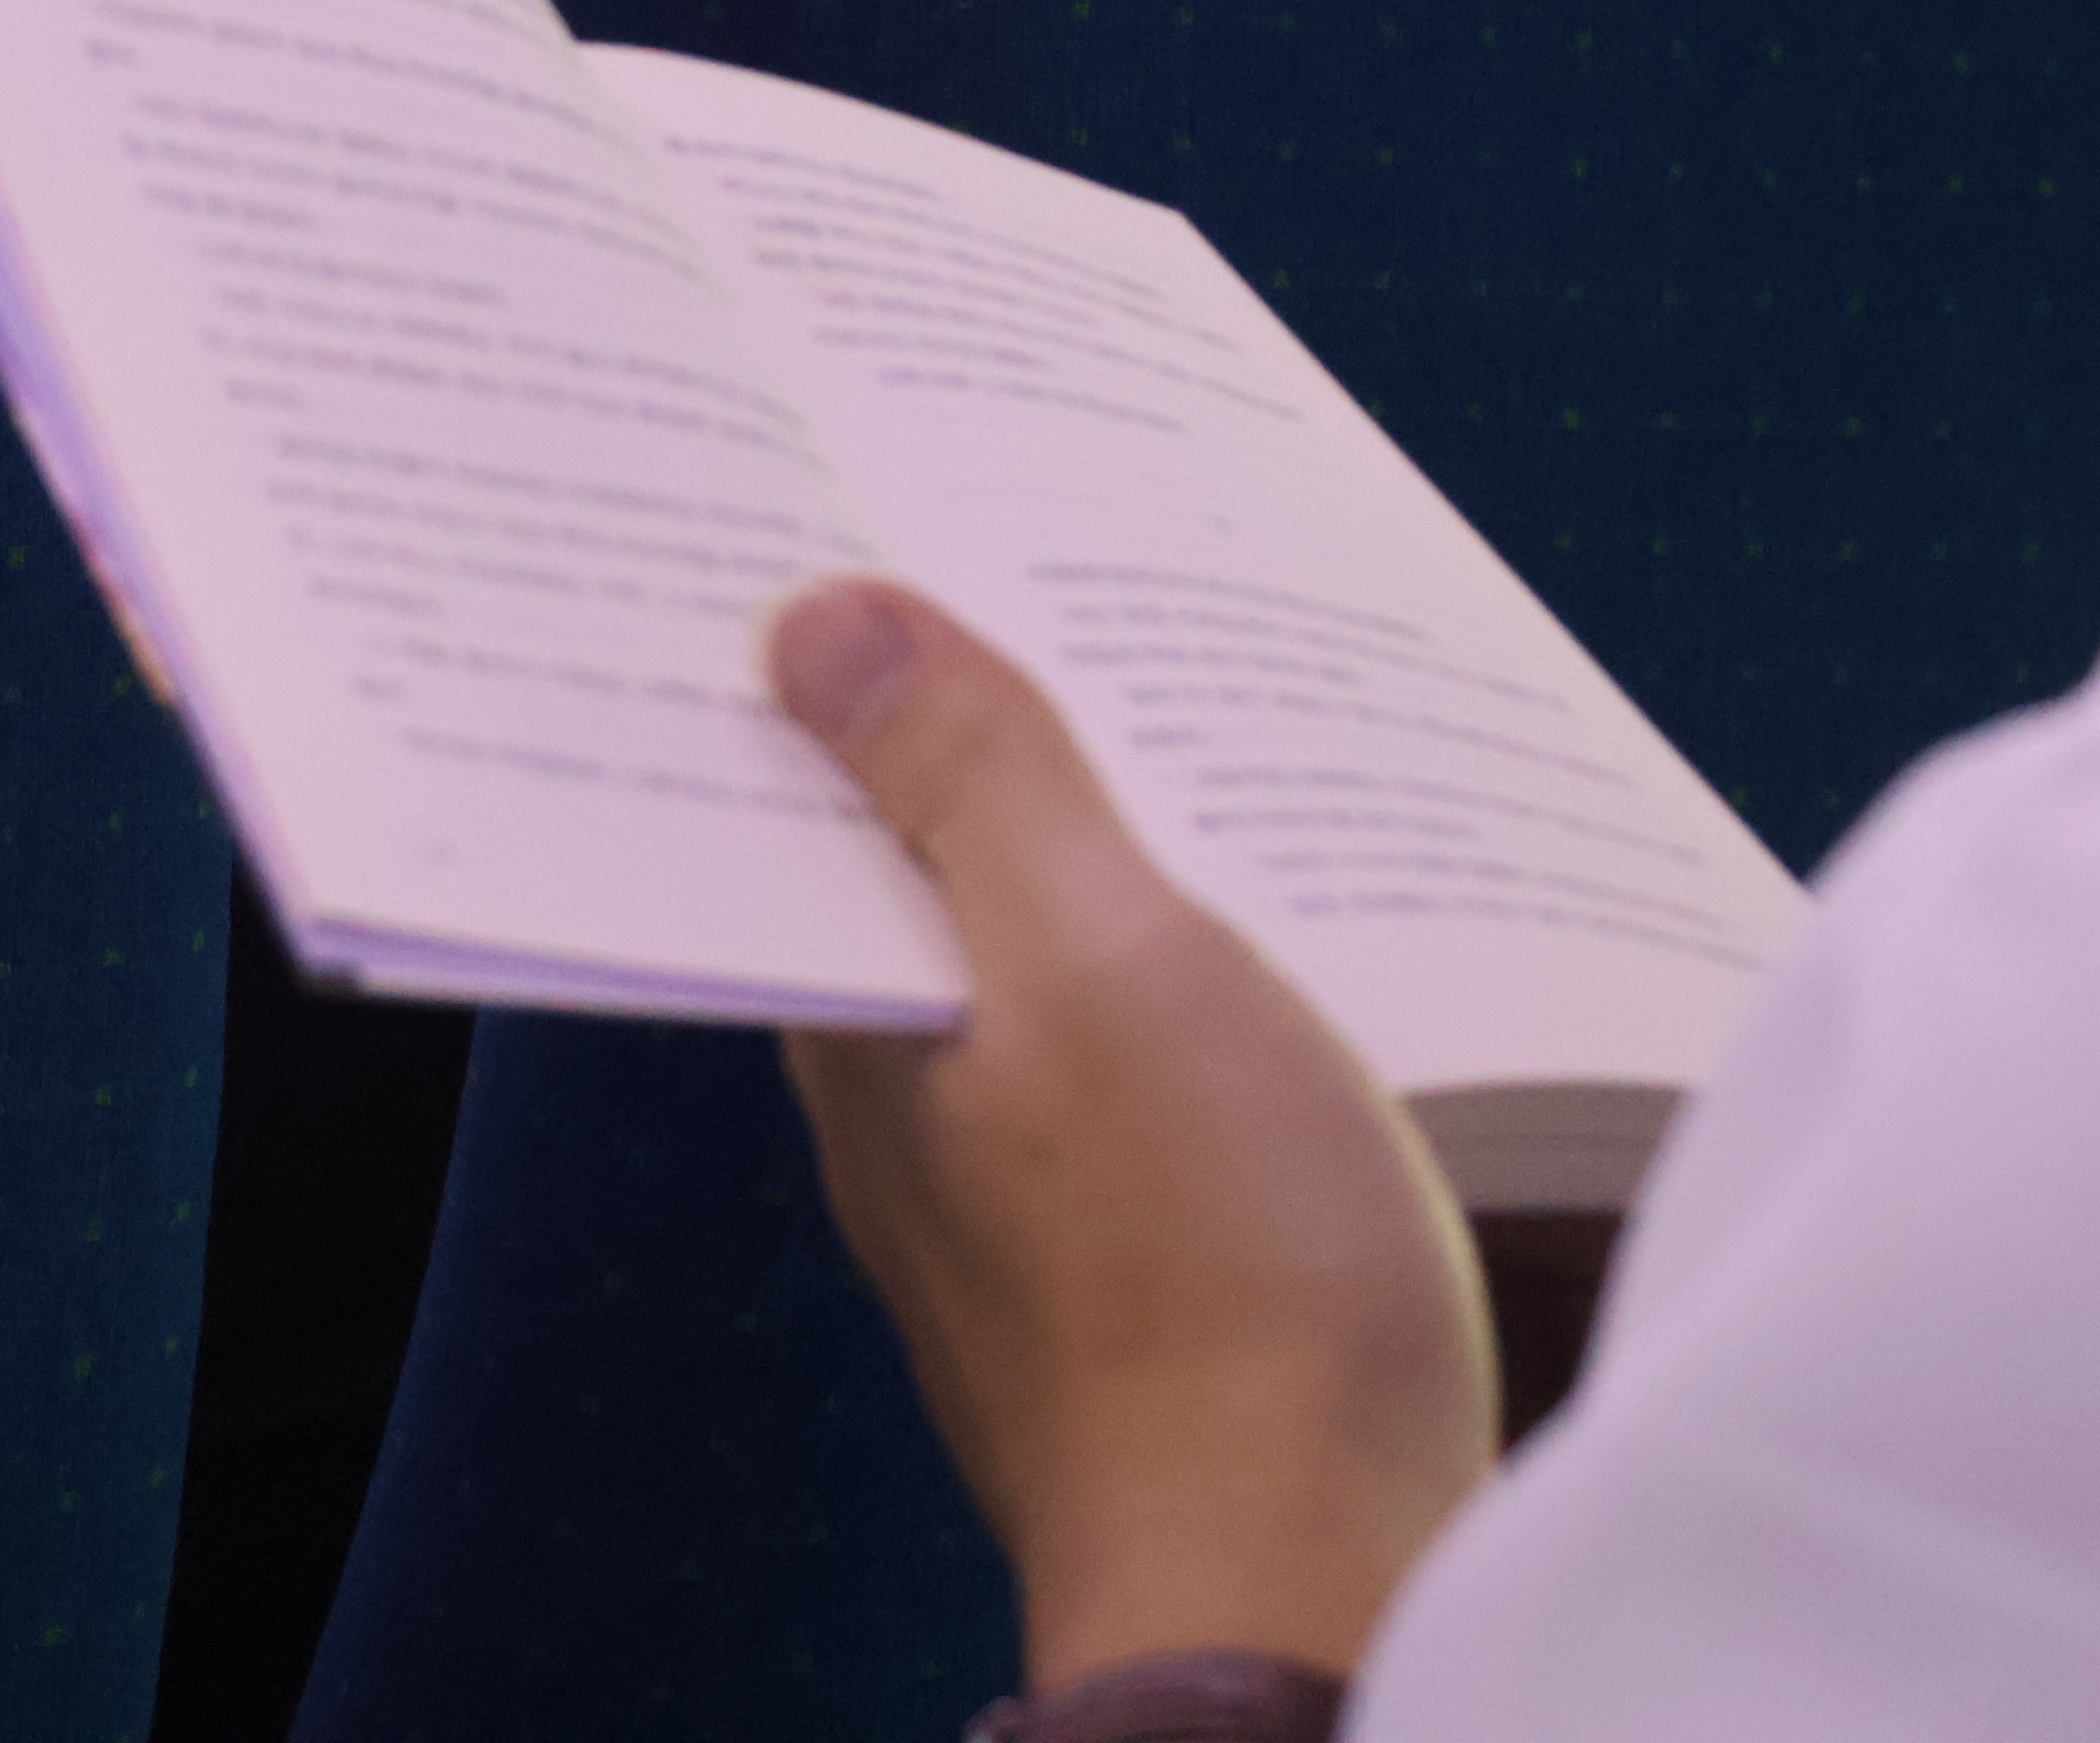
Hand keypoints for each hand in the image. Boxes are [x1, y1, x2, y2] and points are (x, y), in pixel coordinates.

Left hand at [766, 578, 1498, 1690]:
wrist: (1316, 1587)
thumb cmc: (1217, 1287)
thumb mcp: (1100, 971)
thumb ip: (970, 790)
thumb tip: (814, 622)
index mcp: (859, 1020)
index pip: (783, 795)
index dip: (807, 660)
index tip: (832, 512)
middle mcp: (907, 1105)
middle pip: (898, 862)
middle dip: (944, 715)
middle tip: (1015, 548)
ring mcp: (1018, 1188)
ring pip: (1012, 952)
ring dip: (1065, 827)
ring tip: (1153, 686)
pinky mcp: (1136, 1251)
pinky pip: (1113, 1048)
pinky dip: (1154, 949)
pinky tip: (1247, 911)